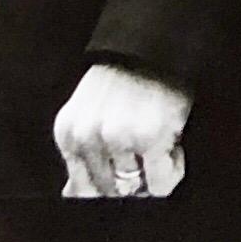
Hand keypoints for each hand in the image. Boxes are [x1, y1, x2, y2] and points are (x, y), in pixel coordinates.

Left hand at [52, 63, 190, 197]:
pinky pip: (160, 184)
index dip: (109, 185)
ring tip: (159, 145)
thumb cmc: (123, 83)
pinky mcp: (149, 139)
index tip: (127, 167)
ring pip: (135, 190)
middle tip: (147, 155)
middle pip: (110, 192)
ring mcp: (118, 138)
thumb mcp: (88, 116)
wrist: (154, 46)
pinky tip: (172, 147)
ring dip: (152, 175)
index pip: (82, 190)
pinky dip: (171, 172)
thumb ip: (80, 157)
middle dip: (131, 182)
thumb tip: (70, 195)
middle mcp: (87, 137)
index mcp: (68, 134)